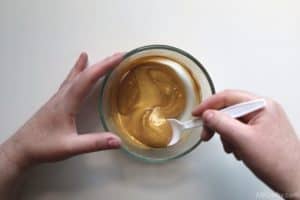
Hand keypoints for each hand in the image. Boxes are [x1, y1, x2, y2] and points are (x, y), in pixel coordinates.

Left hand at [1, 52, 122, 170]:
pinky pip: (71, 80)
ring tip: (105, 58)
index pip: (88, 78)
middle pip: (84, 74)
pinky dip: (79, 70)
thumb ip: (94, 143)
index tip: (120, 57)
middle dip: (103, 63)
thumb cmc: (43, 146)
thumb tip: (118, 140)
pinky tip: (79, 67)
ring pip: (77, 75)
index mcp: (67, 102)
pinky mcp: (57, 101)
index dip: (105, 66)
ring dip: (93, 66)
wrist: (21, 148)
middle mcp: (63, 95)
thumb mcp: (70, 147)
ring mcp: (59, 97)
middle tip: (119, 55)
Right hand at [193, 90, 299, 195]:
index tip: (197, 114)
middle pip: (230, 109)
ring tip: (230, 147)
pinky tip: (237, 150)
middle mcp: (263, 110)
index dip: (209, 105)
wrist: (293, 180)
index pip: (228, 97)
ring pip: (233, 121)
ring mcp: (263, 121)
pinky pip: (240, 130)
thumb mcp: (242, 139)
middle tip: (207, 134)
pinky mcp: (261, 132)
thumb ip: (221, 123)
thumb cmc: (277, 161)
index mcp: (262, 105)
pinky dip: (233, 140)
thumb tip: (207, 114)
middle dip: (216, 123)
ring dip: (226, 134)